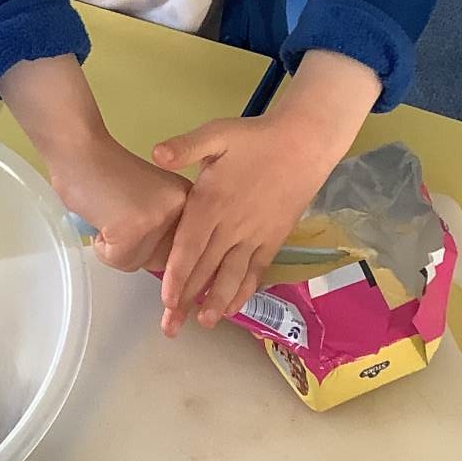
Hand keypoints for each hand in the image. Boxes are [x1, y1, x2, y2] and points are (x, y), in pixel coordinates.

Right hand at [50, 134, 188, 276]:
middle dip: (136, 250)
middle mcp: (184, 208)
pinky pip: (117, 259)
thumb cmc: (106, 176)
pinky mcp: (135, 227)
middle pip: (163, 260)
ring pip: (138, 262)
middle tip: (119, 222)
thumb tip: (170, 273)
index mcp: (192, 200)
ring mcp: (160, 217)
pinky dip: (101, 246)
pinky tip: (99, 217)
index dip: (165, 258)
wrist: (80, 151)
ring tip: (107, 214)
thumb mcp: (152, 203)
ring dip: (116, 248)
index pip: (188, 251)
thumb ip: (165, 230)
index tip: (154, 261)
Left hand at [153, 50, 381, 336]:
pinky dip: (244, 290)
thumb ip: (186, 146)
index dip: (177, 276)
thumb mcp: (218, 133)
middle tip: (171, 327)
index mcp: (211, 202)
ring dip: (217, 302)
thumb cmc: (256, 139)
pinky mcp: (272, 239)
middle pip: (206, 269)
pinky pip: (256, 271)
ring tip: (204, 323)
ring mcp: (254, 235)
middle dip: (187, 300)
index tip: (166, 300)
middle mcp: (232, 225)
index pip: (189, 247)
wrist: (305, 144)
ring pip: (231, 275)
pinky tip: (233, 307)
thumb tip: (155, 153)